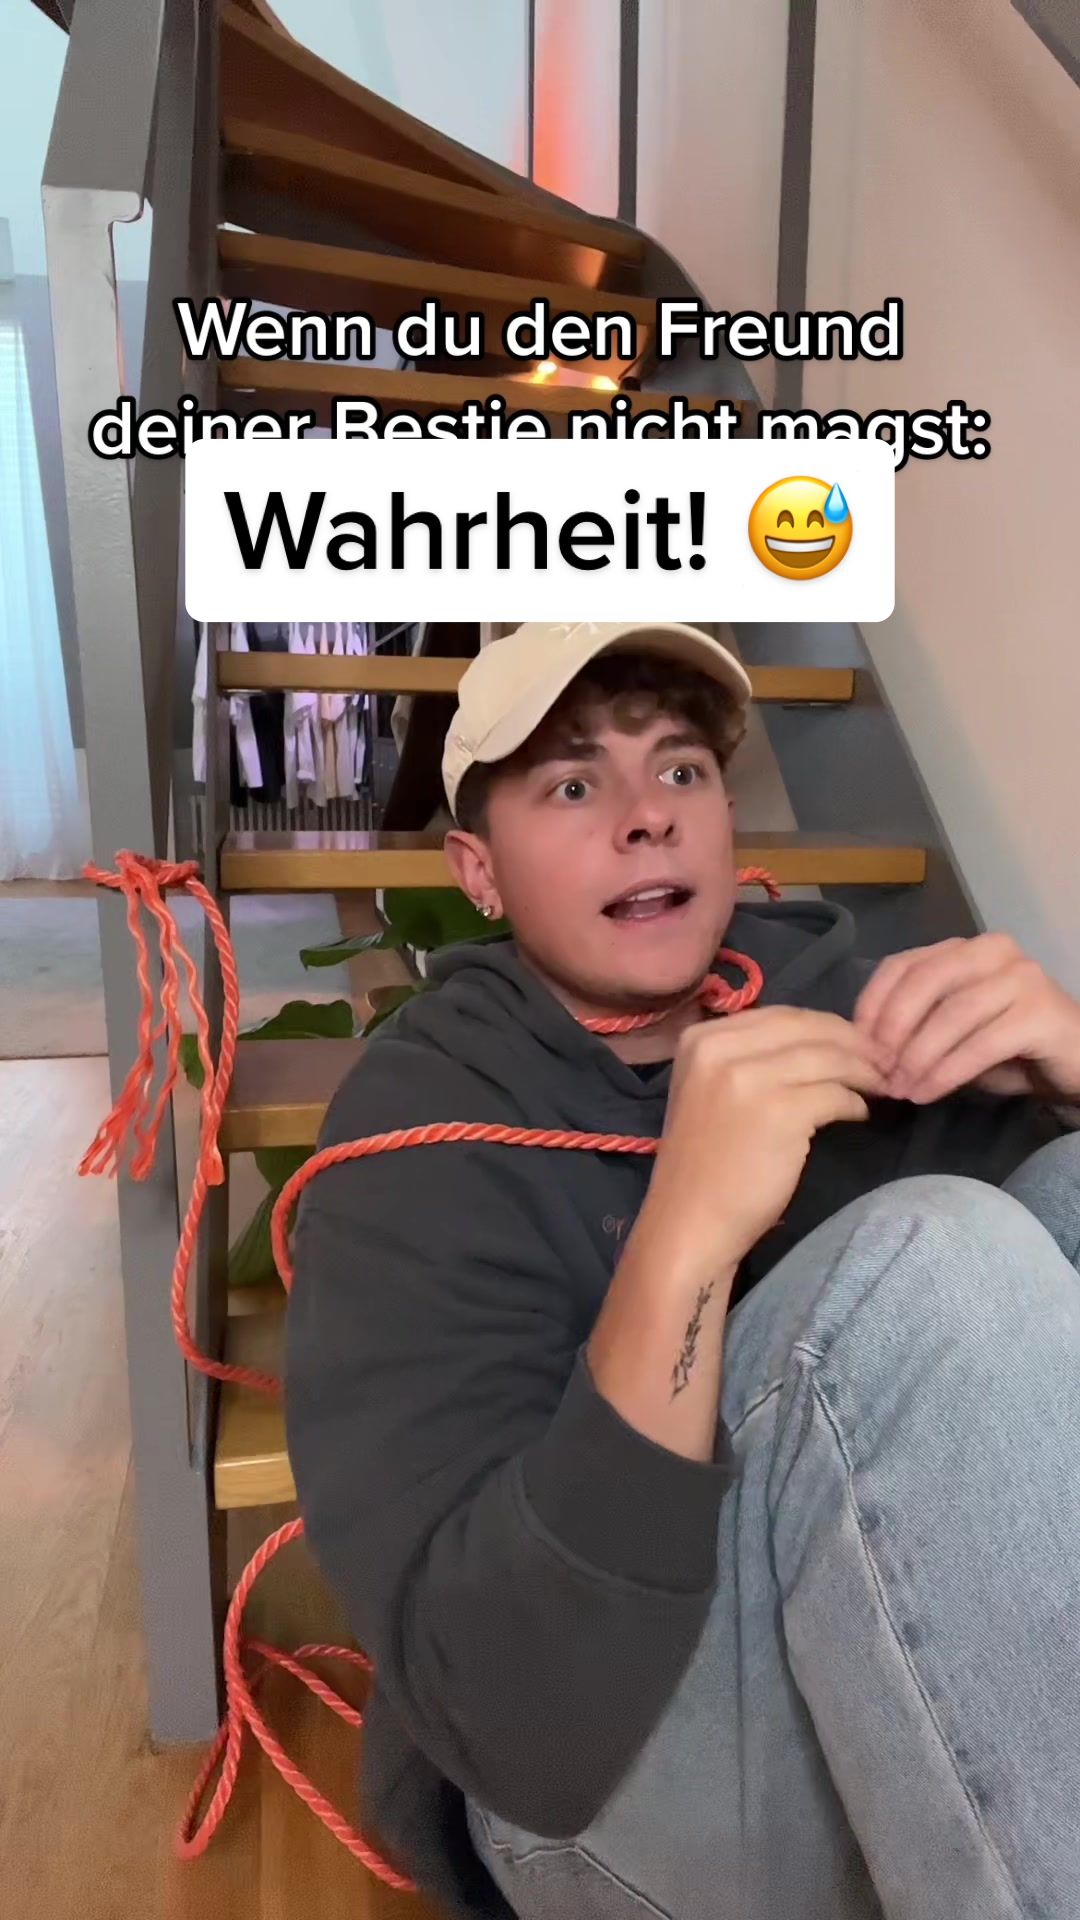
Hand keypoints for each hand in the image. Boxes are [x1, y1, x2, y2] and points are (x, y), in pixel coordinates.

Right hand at [644, 1007, 890, 1270]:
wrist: (688, 1223)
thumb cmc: (703, 1164)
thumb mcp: (709, 1091)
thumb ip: (748, 1059)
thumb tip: (817, 1042)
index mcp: (701, 1040)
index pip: (782, 1014)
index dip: (827, 1026)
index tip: (856, 1041)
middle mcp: (720, 1049)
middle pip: (807, 1028)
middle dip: (853, 1042)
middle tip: (884, 1059)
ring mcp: (748, 1079)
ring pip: (827, 1058)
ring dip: (863, 1070)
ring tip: (882, 1084)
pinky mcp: (779, 1112)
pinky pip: (835, 1094)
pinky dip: (855, 1102)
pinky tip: (861, 1113)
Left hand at [852, 933, 1079, 1105]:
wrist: (1074, 1065)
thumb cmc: (1008, 1050)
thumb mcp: (952, 1034)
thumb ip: (915, 1028)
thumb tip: (867, 1049)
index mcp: (964, 949)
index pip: (903, 964)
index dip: (873, 1005)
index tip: (857, 1046)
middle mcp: (992, 951)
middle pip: (924, 982)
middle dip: (892, 1030)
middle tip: (878, 1072)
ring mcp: (1021, 977)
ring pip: (951, 1014)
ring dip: (918, 1058)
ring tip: (901, 1090)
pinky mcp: (1040, 1012)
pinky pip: (980, 1043)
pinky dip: (947, 1072)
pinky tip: (928, 1093)